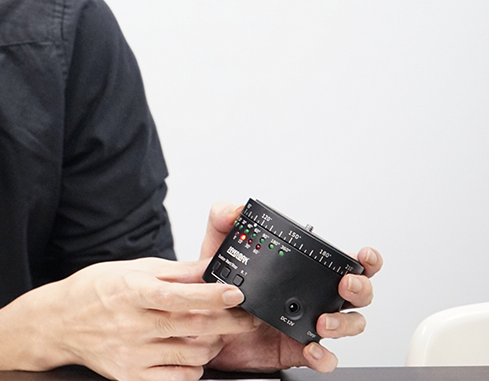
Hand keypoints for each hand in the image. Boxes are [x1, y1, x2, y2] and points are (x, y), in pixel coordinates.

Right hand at [44, 257, 257, 380]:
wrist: (59, 322)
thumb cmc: (95, 291)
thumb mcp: (132, 269)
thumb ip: (175, 271)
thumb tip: (210, 266)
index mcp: (131, 292)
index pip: (178, 296)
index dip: (210, 295)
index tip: (235, 294)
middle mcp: (132, 325)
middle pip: (193, 326)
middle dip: (229, 321)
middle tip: (244, 316)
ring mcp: (133, 353)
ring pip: (192, 354)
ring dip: (213, 343)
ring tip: (214, 332)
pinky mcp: (133, 376)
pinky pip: (179, 377)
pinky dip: (194, 366)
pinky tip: (191, 351)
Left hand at [199, 202, 382, 372]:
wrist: (203, 323)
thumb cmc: (220, 283)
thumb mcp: (218, 247)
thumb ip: (224, 219)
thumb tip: (236, 209)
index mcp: (305, 270)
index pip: (347, 262)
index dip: (365, 259)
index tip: (364, 256)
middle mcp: (314, 296)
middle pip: (359, 294)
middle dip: (360, 288)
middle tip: (345, 285)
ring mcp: (310, 324)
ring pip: (349, 326)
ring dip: (344, 324)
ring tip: (323, 322)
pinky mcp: (298, 349)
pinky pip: (324, 358)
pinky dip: (324, 357)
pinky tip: (311, 349)